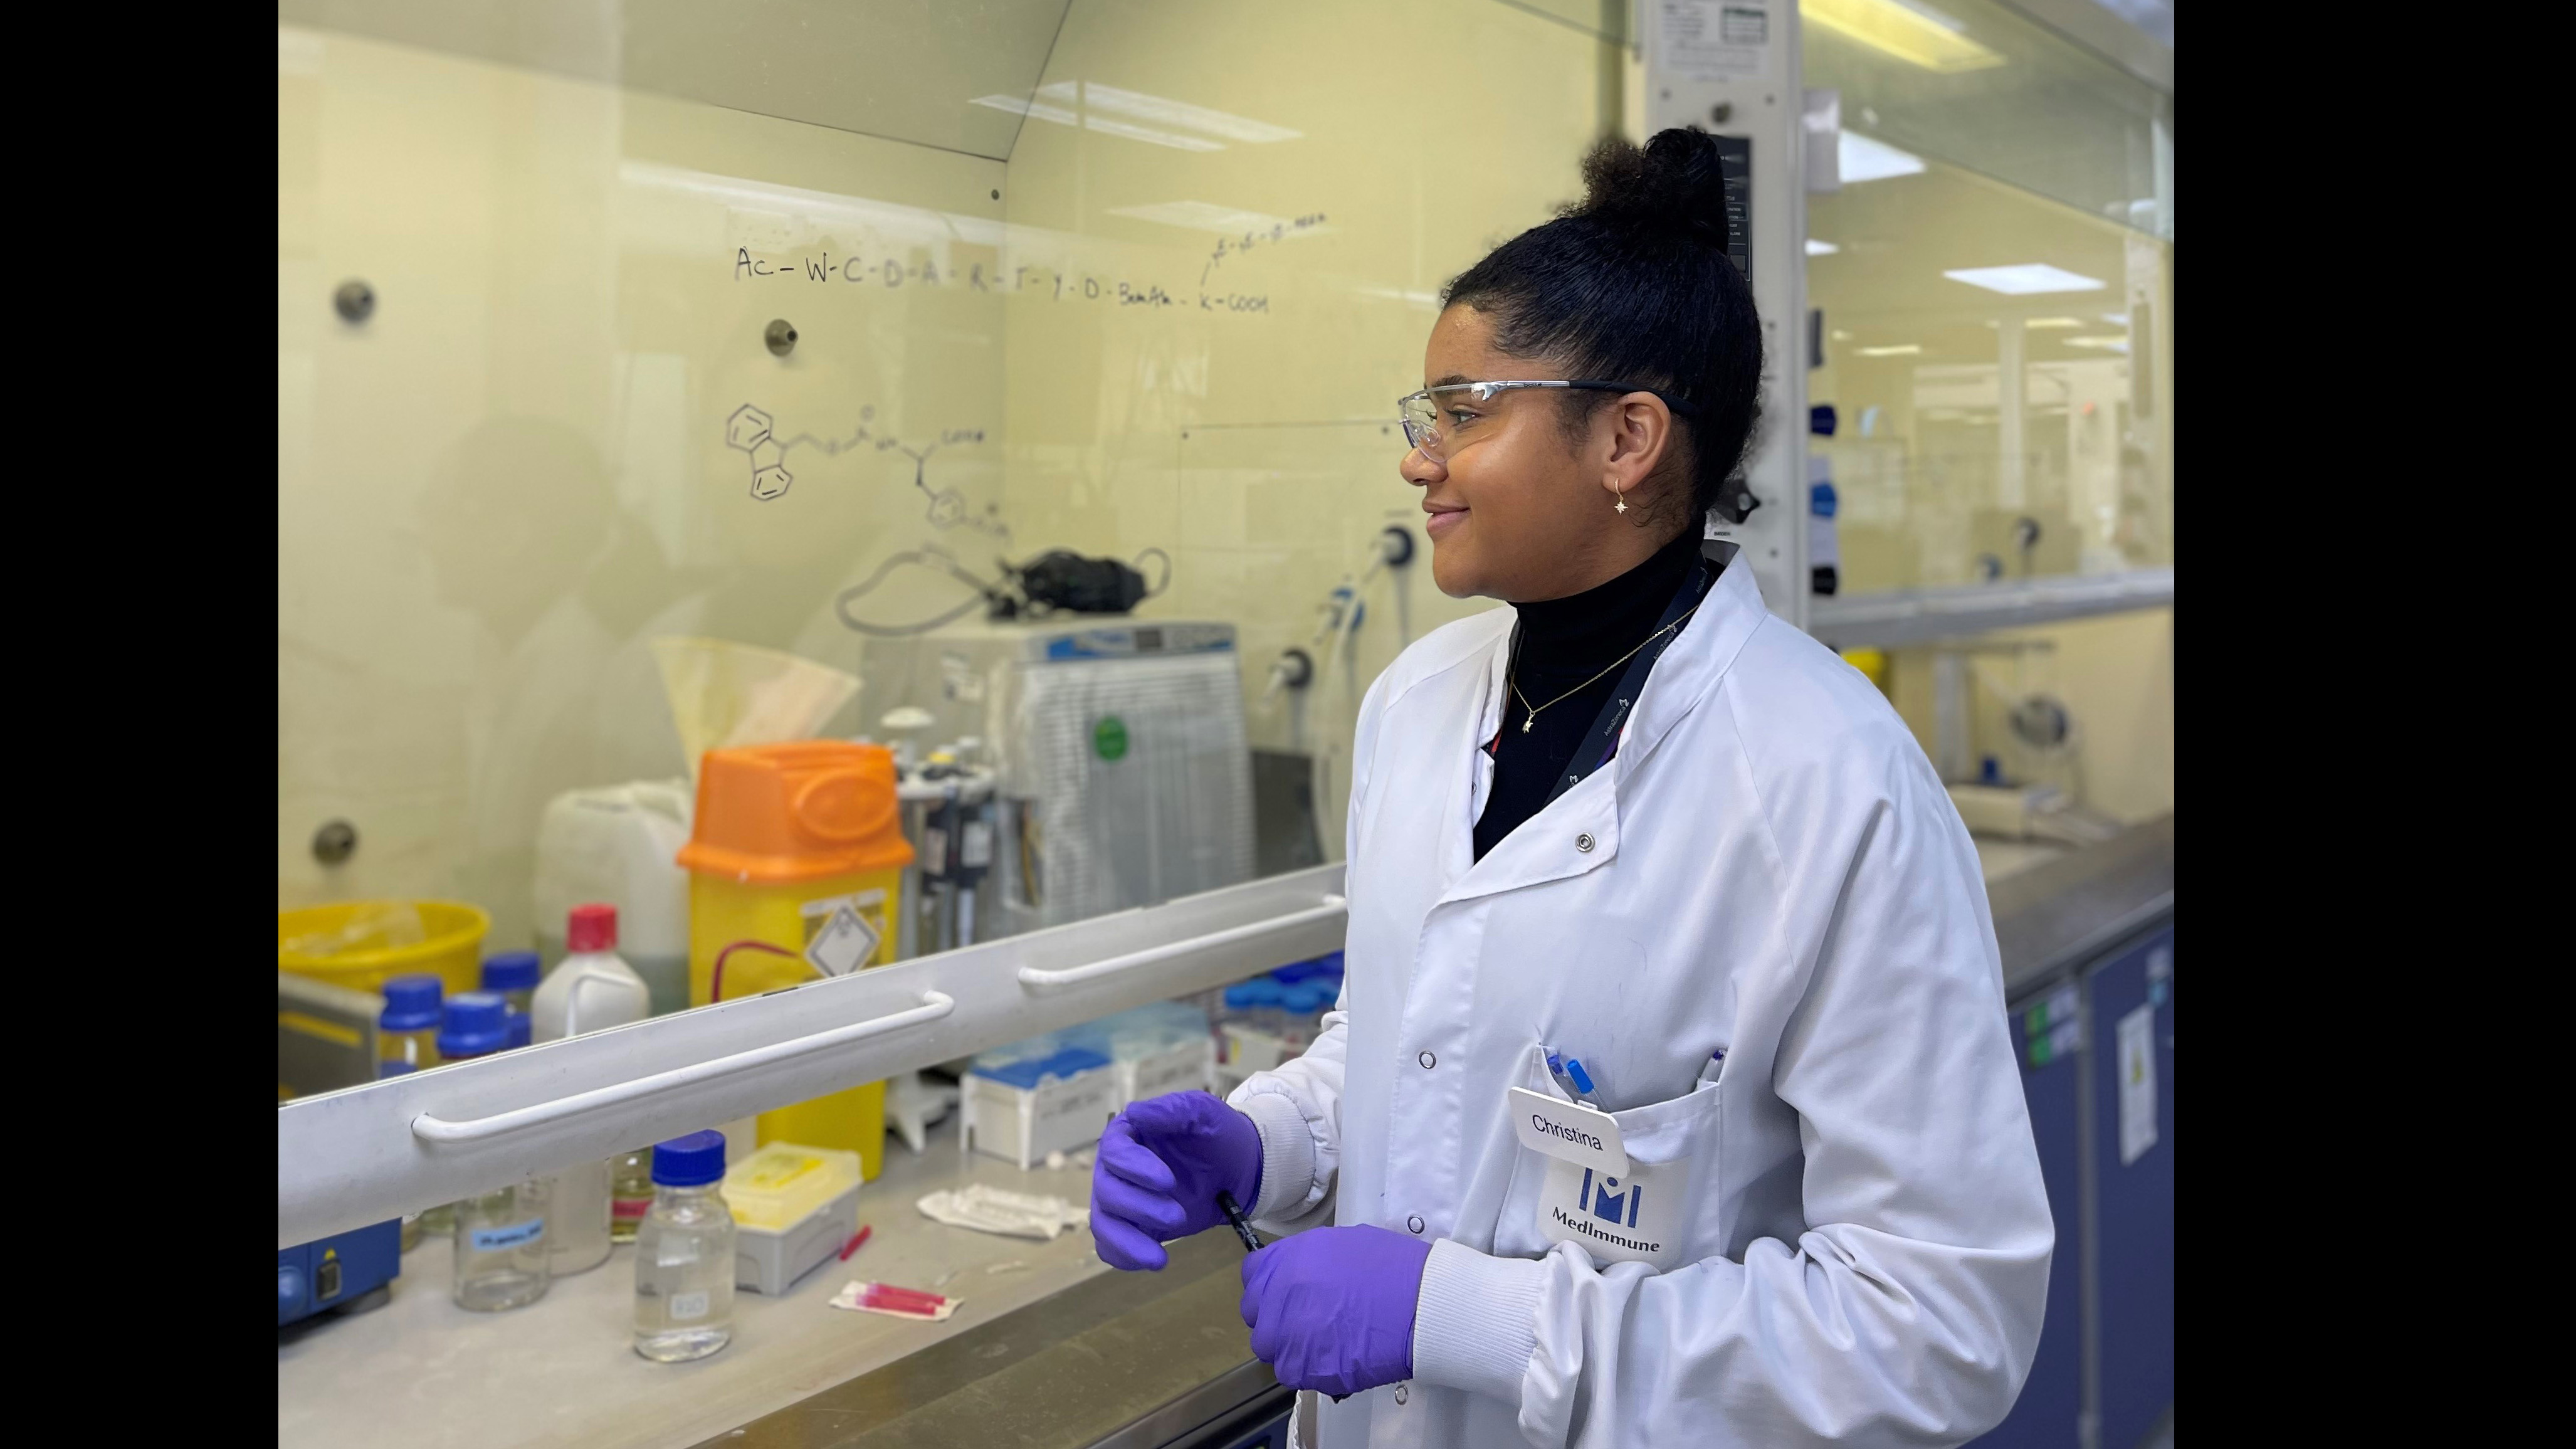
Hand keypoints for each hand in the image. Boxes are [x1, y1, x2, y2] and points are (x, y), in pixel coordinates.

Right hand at [1090, 1091, 1262, 1270]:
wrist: (1239, 1169)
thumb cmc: (1218, 1134)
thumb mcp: (1203, 1113)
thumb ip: (1172, 1110)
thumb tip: (1134, 1112)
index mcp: (1129, 1135)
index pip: (1114, 1151)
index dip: (1134, 1168)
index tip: (1168, 1181)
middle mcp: (1117, 1169)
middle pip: (1106, 1191)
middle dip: (1139, 1208)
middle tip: (1178, 1216)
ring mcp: (1123, 1201)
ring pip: (1103, 1223)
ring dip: (1128, 1241)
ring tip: (1160, 1258)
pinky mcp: (1133, 1227)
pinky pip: (1112, 1247)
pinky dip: (1125, 1257)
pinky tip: (1153, 1261)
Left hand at [1239, 1224, 1430, 1397]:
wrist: (1423, 1304)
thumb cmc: (1395, 1269)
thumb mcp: (1346, 1244)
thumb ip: (1312, 1259)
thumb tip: (1305, 1274)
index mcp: (1289, 1259)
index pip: (1252, 1274)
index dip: (1268, 1286)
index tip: (1283, 1295)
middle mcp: (1280, 1295)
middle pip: (1256, 1315)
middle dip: (1276, 1319)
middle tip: (1305, 1322)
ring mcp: (1289, 1333)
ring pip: (1270, 1348)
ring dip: (1290, 1346)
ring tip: (1322, 1344)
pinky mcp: (1303, 1367)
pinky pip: (1291, 1372)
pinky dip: (1308, 1368)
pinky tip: (1333, 1358)